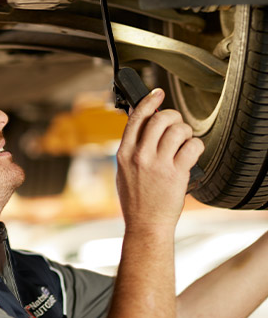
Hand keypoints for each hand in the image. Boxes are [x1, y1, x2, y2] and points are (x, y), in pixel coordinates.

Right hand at [116, 89, 203, 231]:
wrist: (146, 224)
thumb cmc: (135, 200)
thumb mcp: (123, 171)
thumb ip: (130, 148)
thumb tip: (140, 125)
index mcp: (123, 153)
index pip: (136, 118)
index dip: (149, 101)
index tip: (158, 93)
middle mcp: (140, 156)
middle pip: (159, 119)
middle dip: (172, 117)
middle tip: (175, 124)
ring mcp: (158, 164)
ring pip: (178, 130)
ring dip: (185, 132)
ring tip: (183, 142)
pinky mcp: (176, 173)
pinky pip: (192, 146)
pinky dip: (195, 146)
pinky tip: (190, 154)